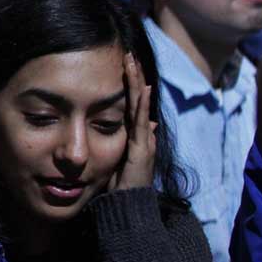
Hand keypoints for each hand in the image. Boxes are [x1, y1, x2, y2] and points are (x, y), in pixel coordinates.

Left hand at [111, 53, 156, 190]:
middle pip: (138, 99)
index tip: (122, 64)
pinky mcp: (142, 148)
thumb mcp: (117, 159)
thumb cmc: (119, 187)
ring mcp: (144, 140)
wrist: (128, 208)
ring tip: (132, 61)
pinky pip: (140, 121)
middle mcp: (142, 134)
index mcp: (134, 135)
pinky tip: (143, 88)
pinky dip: (141, 104)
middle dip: (133, 76)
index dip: (128, 84)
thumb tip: (143, 126)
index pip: (131, 103)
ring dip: (136, 82)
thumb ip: (121, 142)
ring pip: (140, 105)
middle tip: (127, 53)